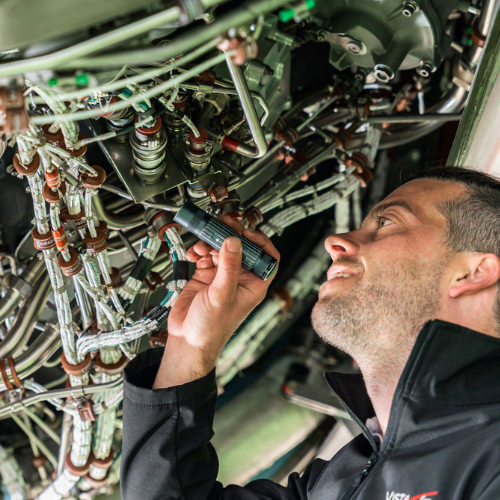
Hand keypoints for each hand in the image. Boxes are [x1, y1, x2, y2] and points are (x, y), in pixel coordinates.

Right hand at [153, 215, 279, 388]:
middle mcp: (240, 278)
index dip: (259, 241)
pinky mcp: (206, 275)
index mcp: (253, 285)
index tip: (245, 231)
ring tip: (201, 246)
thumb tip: (235, 241)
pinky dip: (198, 251)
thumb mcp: (222, 295)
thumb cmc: (211, 329)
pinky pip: (205, 254)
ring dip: (210, 243)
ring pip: (221, 248)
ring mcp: (222, 275)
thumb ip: (229, 267)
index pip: (266, 257)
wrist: (187, 340)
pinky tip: (193, 254)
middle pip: (241, 247)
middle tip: (221, 224)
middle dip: (230, 235)